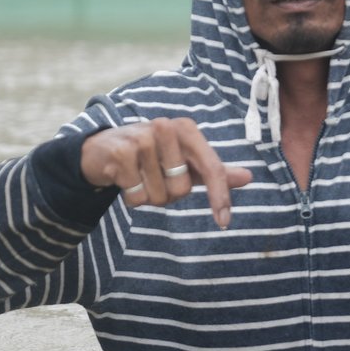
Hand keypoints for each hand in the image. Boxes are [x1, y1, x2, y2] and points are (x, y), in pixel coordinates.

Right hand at [80, 118, 252, 228]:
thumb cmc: (151, 156)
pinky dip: (131, 197)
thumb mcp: (184, 160)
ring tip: (138, 177)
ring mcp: (142, 139)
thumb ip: (214, 171)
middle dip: (168, 194)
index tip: (224, 222)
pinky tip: (123, 178)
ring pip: (159, 196)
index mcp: (186, 129)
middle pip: (182, 190)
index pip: (212, 168)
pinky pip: (137, 197)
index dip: (219, 197)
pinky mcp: (121, 153)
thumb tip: (248, 177)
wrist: (101, 149)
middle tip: (154, 178)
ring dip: (148, 196)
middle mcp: (166, 127)